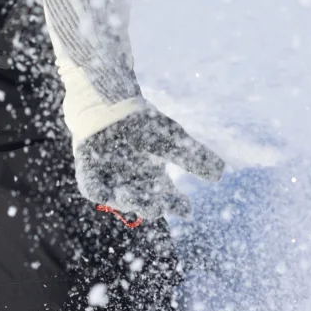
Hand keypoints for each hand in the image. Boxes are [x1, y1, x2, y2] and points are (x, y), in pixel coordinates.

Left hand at [74, 107, 224, 221]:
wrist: (110, 102)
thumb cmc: (141, 122)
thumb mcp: (172, 138)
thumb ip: (195, 156)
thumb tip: (221, 172)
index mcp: (154, 180)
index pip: (168, 199)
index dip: (176, 205)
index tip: (186, 208)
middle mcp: (134, 185)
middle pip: (145, 202)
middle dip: (152, 206)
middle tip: (159, 206)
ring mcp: (111, 181)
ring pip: (121, 199)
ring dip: (130, 201)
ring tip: (137, 199)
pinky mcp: (89, 176)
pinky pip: (93, 188)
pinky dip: (102, 191)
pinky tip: (113, 191)